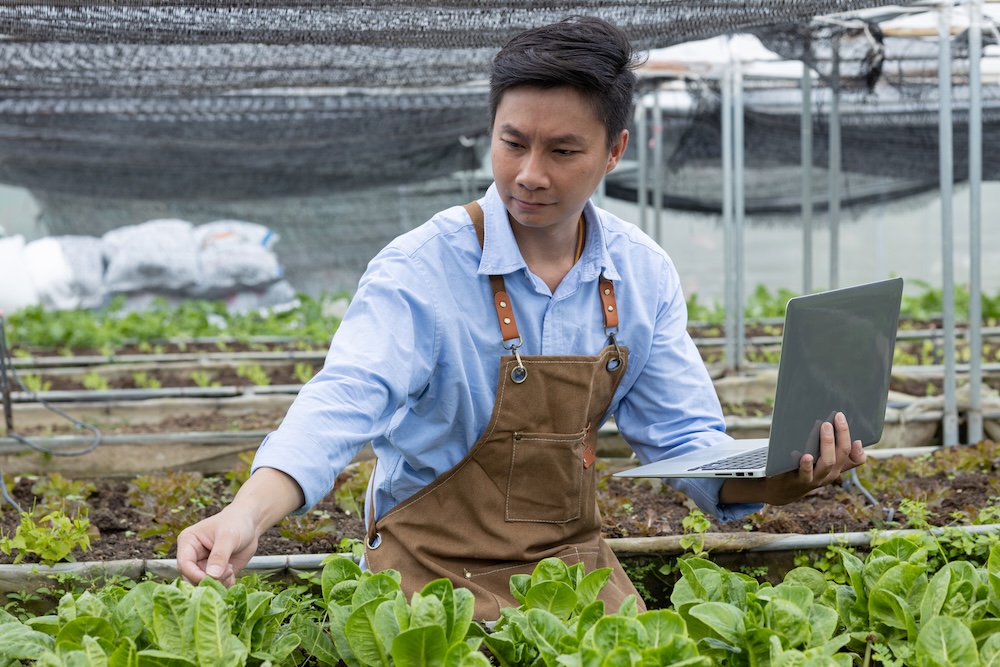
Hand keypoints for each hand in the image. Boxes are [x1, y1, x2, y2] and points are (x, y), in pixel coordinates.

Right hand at [176, 466, 304, 586]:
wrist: (250, 524)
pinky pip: (217, 586)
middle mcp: (193, 556)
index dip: (194, 574)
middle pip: (191, 578)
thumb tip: (212, 575)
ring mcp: (204, 566)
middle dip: (209, 580)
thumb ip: (220, 555)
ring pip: (204, 584)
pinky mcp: (216, 573)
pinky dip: (225, 584)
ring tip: (230, 570)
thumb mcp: (228, 536)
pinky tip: (233, 573)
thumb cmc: (236, 523)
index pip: (184, 564)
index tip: (210, 578)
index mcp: (188, 543)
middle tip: (226, 572)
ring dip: (218, 582)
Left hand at [763, 411, 865, 504]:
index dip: (860, 450)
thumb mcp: (820, 458)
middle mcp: (831, 473)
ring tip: (824, 427)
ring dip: (827, 443)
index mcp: (838, 466)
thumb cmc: (805, 467)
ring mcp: (817, 478)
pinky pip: (806, 473)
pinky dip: (806, 464)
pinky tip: (805, 455)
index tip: (858, 436)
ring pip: (828, 462)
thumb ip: (827, 444)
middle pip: (842, 453)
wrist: (785, 488)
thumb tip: (830, 421)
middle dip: (842, 434)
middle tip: (837, 417)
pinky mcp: (801, 480)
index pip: (856, 460)